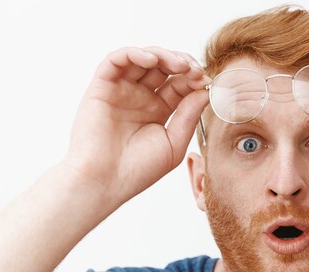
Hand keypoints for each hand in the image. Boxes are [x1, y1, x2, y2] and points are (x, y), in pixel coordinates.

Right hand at [63, 46, 209, 208]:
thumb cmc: (137, 170)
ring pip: (143, 59)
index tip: (206, 81)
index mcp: (158, 111)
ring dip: (163, 55)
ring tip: (178, 64)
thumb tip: (204, 91)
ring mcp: (121, 90)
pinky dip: (134, 53)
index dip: (194, 79)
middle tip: (194, 69)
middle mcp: (140, 98)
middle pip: (164, 68)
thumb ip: (189, 116)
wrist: (105, 182)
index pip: (179, 85)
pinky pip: (116, 60)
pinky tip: (151, 60)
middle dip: (182, 63)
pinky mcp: (101, 87)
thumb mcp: (173, 144)